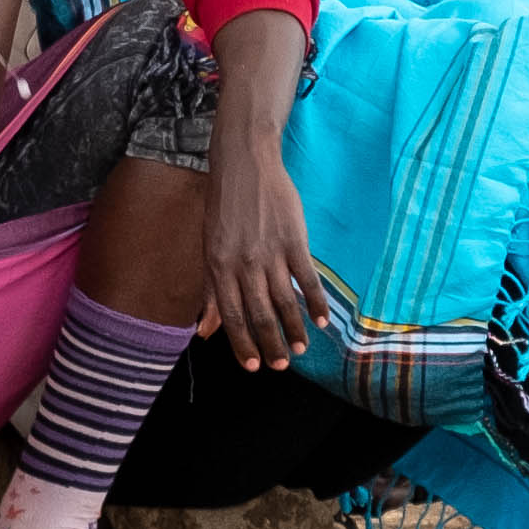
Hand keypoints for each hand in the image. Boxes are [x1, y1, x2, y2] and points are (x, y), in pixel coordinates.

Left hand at [203, 141, 327, 370]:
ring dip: (293, 329)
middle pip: (258, 314)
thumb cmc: (224, 206)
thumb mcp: (209, 246)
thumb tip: (207, 327)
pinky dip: (315, 302)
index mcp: (218, 266)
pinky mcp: (293, 239)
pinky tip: (322, 320)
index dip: (241, 343)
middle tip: (280, 366)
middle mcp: (242, 263)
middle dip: (270, 344)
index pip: (230, 315)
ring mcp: (269, 252)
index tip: (252, 366)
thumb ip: (213, 287)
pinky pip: (306, 278)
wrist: (244, 162)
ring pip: (283, 301)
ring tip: (300, 349)